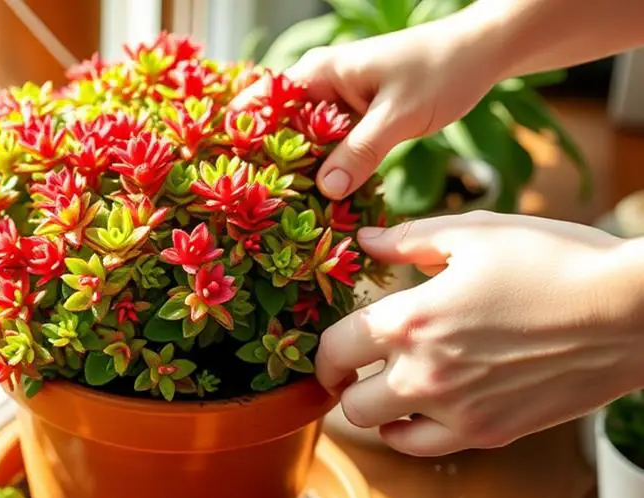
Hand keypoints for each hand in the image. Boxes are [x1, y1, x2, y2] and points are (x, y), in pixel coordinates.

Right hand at [232, 13, 502, 199]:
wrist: (482, 55)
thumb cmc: (440, 71)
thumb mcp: (399, 116)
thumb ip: (361, 152)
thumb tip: (325, 190)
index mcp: (318, 73)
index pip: (260, 104)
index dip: (244, 139)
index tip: (238, 179)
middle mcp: (319, 87)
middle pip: (276, 131)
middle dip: (271, 167)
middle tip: (262, 212)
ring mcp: (335, 107)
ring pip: (303, 147)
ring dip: (300, 177)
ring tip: (286, 218)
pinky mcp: (353, 123)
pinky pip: (329, 153)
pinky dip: (327, 175)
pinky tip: (324, 206)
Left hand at [315, 211, 643, 455]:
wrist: (630, 312)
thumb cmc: (556, 261)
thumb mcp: (476, 233)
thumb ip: (409, 240)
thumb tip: (364, 241)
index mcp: (411, 320)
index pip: (334, 348)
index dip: (323, 349)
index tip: (332, 345)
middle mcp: (424, 373)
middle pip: (347, 400)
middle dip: (341, 382)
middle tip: (353, 367)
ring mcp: (456, 410)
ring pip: (379, 428)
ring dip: (372, 408)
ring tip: (385, 384)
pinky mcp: (488, 432)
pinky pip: (422, 447)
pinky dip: (407, 432)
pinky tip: (417, 408)